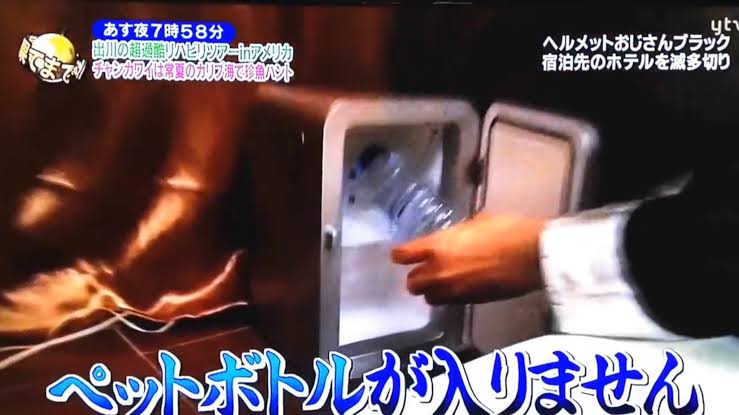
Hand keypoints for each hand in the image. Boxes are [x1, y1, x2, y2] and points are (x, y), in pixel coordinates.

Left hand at [391, 213, 545, 304]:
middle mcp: (440, 272)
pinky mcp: (471, 302)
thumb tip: (452, 239)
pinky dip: (451, 296)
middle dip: (416, 277)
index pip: (403, 255)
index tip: (402, 255)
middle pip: (412, 283)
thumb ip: (456, 235)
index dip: (401, 256)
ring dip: (432, 290)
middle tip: (423, 270)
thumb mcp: (477, 222)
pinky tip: (462, 286)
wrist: (532, 255)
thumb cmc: (507, 230)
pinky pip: (450, 302)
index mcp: (437, 247)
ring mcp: (455, 291)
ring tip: (443, 282)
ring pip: (429, 298)